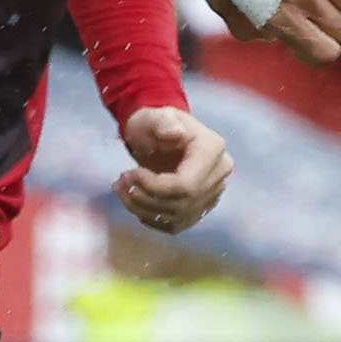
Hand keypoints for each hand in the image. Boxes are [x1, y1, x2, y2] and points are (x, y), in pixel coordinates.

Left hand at [115, 104, 231, 234]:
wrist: (160, 135)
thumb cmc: (155, 123)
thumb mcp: (154, 116)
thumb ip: (163, 122)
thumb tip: (174, 133)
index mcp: (213, 149)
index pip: (186, 185)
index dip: (154, 187)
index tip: (129, 173)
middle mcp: (219, 174)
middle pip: (182, 203)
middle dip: (145, 198)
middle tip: (121, 183)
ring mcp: (213, 193)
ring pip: (177, 216)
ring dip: (142, 209)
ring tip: (122, 189)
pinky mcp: (200, 208)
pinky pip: (175, 224)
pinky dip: (150, 218)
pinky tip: (135, 202)